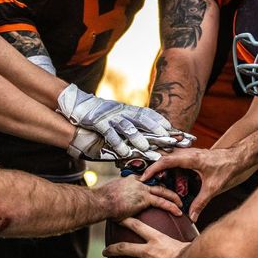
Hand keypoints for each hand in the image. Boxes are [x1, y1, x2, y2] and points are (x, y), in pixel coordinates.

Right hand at [58, 84, 183, 155]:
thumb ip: (130, 125)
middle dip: (159, 131)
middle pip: (144, 121)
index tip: (180, 133)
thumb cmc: (100, 114)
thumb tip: (147, 136)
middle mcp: (123, 112)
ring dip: (139, 139)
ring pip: (128, 128)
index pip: (150, 116)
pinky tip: (124, 153)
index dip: (164, 124)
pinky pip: (109, 134)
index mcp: (129, 110)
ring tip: (149, 149)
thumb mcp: (118, 116)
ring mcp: (111, 117)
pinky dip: (117, 143)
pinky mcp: (98, 122)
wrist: (77, 104)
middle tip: (173, 140)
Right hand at [98, 176, 182, 220]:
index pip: (147, 180)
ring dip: (173, 198)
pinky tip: (178, 211)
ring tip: (180, 204)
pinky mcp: (144, 198)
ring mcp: (142, 189)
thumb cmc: (102, 202)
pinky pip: (162, 202)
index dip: (155, 185)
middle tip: (175, 195)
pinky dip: (171, 206)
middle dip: (168, 189)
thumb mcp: (111, 195)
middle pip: (157, 184)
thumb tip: (118, 207)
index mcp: (131, 180)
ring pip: (163, 191)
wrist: (100, 202)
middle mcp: (138, 182)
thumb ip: (119, 198)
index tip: (161, 189)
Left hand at [103, 217, 186, 257]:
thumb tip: (194, 237)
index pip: (137, 226)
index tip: (116, 218)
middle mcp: (147, 251)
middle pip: (124, 248)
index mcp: (156, 239)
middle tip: (105, 251)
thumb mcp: (185, 242)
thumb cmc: (193, 254)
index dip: (125, 221)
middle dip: (112, 249)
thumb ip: (182, 240)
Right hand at [140, 148, 235, 221]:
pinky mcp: (192, 155)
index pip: (166, 161)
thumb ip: (201, 203)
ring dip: (162, 167)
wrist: (237, 157)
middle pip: (164, 157)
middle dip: (154, 168)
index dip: (153, 169)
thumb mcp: (212, 188)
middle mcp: (188, 153)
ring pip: (170, 157)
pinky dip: (170, 166)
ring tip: (156, 180)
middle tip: (147, 180)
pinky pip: (176, 158)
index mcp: (191, 158)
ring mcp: (190, 152)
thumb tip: (192, 217)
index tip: (144, 177)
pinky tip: (171, 177)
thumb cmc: (227, 168)